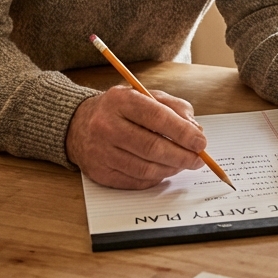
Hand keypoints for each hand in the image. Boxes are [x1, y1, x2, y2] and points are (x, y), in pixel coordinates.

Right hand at [65, 85, 206, 188]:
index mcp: (121, 101)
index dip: (183, 132)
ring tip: (184, 164)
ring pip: (146, 167)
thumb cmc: (119, 110)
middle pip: (152, 147)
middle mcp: (107, 126)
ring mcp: (101, 151)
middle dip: (182, 155)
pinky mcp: (100, 173)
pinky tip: (164, 169)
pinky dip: (156, 177)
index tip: (201, 142)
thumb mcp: (145, 97)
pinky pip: (136, 181)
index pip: (157, 117)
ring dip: (171, 168)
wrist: (77, 125)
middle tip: (198, 159)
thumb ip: (173, 108)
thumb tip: (195, 130)